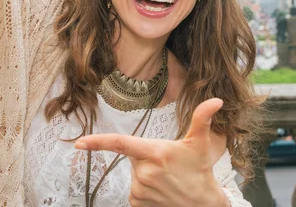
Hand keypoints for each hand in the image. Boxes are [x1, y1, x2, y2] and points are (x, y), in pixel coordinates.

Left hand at [75, 98, 229, 206]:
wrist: (202, 205)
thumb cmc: (200, 171)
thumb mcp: (200, 143)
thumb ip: (202, 118)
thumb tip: (216, 100)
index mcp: (155, 152)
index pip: (121, 143)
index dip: (98, 142)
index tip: (79, 142)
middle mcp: (144, 172)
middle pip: (134, 157)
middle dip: (146, 157)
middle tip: (168, 164)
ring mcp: (139, 190)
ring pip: (134, 173)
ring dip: (146, 173)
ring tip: (167, 179)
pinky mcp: (137, 202)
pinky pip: (134, 189)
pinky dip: (145, 187)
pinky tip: (161, 190)